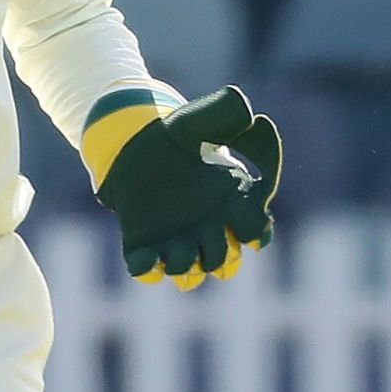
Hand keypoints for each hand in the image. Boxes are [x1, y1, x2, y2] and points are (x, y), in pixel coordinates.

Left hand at [94, 86, 281, 290]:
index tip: (248, 224)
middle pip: (225, 262)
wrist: (135, 143)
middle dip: (220, 253)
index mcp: (230, 205)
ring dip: (186, 267)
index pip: (255, 231)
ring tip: (179, 247)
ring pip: (189, 274)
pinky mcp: (144, 244)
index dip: (255, 232)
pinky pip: (146, 270)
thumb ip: (228, 117)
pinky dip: (147, 269)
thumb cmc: (177, 136)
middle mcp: (208, 230)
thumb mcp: (201, 120)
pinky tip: (148, 257)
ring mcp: (176, 241)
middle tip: (211, 229)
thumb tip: (254, 118)